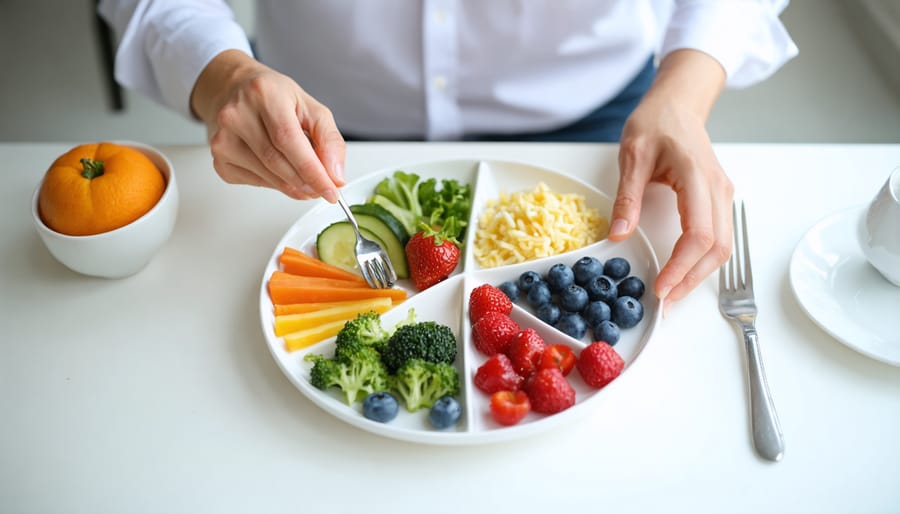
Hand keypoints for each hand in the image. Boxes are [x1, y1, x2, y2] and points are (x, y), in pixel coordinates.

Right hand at [190, 50, 345, 201]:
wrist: (235, 90)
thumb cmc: (274, 97)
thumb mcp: (311, 108)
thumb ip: (329, 140)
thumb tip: (335, 175)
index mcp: (263, 94)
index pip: (289, 141)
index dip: (312, 171)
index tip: (331, 189)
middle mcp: (236, 115)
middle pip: (277, 162)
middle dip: (306, 182)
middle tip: (323, 188)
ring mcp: (223, 139)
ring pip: (268, 177)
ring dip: (293, 186)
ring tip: (307, 180)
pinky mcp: (220, 160)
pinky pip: (256, 182)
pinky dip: (276, 184)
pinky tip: (281, 170)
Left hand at [609, 50, 732, 303]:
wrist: (679, 103)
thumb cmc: (656, 122)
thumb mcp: (632, 155)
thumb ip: (627, 196)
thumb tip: (618, 234)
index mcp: (698, 177)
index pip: (699, 234)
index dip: (682, 267)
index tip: (661, 288)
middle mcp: (718, 189)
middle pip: (717, 248)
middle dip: (692, 280)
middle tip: (664, 303)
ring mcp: (722, 195)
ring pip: (723, 247)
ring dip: (699, 275)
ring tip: (672, 295)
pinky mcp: (718, 199)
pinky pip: (718, 237)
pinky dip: (701, 261)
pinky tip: (681, 272)